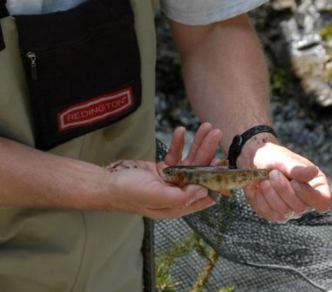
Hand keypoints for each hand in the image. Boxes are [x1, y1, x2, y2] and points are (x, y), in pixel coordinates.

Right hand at [104, 123, 221, 218]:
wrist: (106, 183)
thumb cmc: (128, 192)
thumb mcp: (155, 196)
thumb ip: (181, 196)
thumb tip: (205, 190)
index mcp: (178, 205)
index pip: (205, 194)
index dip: (216, 180)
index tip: (224, 164)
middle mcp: (176, 193)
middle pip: (199, 172)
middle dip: (208, 152)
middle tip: (217, 134)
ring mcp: (169, 180)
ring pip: (189, 160)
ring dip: (197, 143)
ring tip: (206, 127)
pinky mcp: (161, 168)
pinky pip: (174, 154)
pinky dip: (178, 143)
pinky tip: (180, 130)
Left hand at [242, 142, 331, 222]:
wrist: (254, 161)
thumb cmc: (274, 158)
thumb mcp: (284, 159)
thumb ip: (296, 168)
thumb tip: (313, 172)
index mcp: (316, 186)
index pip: (322, 202)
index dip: (309, 195)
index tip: (294, 182)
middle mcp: (305, 202)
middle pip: (300, 208)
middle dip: (283, 189)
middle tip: (273, 173)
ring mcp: (289, 210)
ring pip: (282, 212)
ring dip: (269, 192)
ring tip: (264, 179)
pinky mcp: (272, 214)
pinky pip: (267, 212)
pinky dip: (260, 198)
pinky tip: (258, 187)